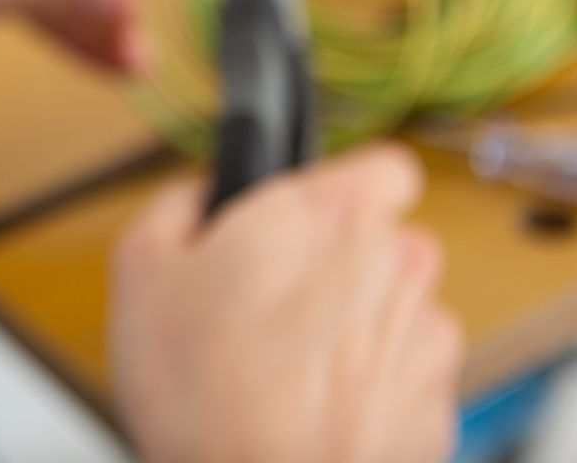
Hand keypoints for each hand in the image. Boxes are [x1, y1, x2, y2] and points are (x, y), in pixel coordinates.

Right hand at [112, 146, 462, 462]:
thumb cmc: (201, 396)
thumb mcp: (140, 269)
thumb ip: (180, 202)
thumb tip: (200, 194)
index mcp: (331, 214)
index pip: (386, 165)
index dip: (347, 190)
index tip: (312, 218)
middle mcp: (395, 265)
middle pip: (387, 242)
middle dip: (341, 266)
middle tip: (274, 306)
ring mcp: (425, 339)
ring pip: (399, 311)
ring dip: (360, 329)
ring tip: (290, 372)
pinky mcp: (436, 407)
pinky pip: (408, 378)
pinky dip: (373, 391)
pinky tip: (315, 411)